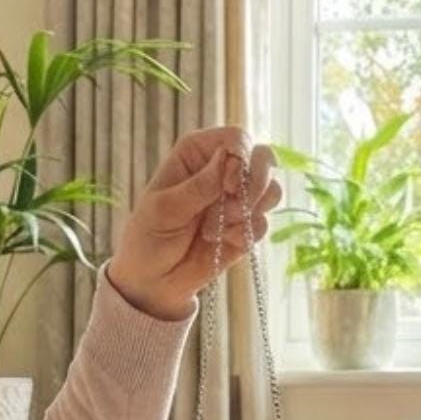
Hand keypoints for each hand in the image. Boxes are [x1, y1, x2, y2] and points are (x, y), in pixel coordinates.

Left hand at [107, 128, 282, 321]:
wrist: (154, 281)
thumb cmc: (148, 238)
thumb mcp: (164, 209)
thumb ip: (197, 186)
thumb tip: (228, 159)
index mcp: (198, 154)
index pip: (236, 138)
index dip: (240, 159)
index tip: (226, 186)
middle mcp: (222, 170)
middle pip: (264, 158)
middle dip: (256, 185)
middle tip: (234, 209)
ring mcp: (237, 199)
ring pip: (272, 190)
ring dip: (249, 212)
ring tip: (216, 229)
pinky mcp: (246, 228)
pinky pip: (263, 224)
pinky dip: (244, 235)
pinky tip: (219, 243)